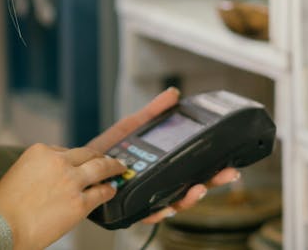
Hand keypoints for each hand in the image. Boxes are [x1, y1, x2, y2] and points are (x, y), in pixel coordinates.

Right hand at [0, 144, 126, 249]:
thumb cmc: (3, 206)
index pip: (66, 151)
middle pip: (87, 154)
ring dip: (113, 167)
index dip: (76, 159)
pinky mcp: (79, 203)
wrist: (0, 226)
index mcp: (40, 151)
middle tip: (108, 159)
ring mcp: (71, 181)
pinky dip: (109, 191)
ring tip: (120, 168)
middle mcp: (58, 162)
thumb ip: (40, 170)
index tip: (82, 162)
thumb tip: (55, 178)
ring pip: (101, 168)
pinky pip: (102, 193)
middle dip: (100, 156)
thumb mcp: (19, 173)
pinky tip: (111, 191)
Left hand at [86, 88, 243, 223]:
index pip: (194, 170)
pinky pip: (148, 215)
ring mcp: (147, 198)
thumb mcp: (131, 128)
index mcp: (164, 166)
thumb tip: (173, 93)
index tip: (228, 164)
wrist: (78, 167)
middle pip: (192, 188)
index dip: (213, 169)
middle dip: (212, 182)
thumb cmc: (106, 151)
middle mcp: (159, 185)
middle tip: (226, 174)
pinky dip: (159, 212)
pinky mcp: (131, 210)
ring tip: (198, 188)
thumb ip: (152, 112)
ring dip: (189, 198)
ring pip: (175, 203)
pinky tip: (167, 207)